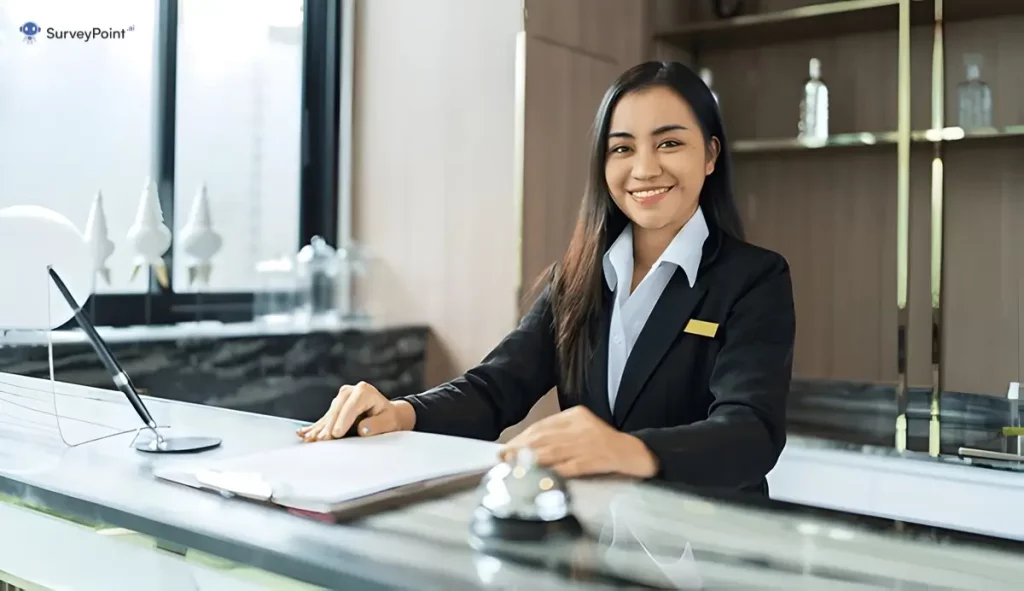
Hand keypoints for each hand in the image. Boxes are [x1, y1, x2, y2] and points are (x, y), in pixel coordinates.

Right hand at [296, 381, 415, 441]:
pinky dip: (315, 428)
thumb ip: (377, 425)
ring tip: (310, 440)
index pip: (351, 406)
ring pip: (328, 414)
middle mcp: (350, 391)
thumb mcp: (389, 422)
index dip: (343, 420)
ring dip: (319, 428)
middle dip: (328, 426)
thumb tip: (362, 429)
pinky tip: (303, 434)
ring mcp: (340, 398)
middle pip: (336, 410)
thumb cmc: (389, 419)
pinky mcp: (334, 407)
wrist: (386, 415)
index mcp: (364, 391)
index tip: (336, 433)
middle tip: (321, 440)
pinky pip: (324, 418)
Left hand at [500, 406, 658, 478]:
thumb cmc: (605, 445)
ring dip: (530, 461)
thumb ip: (559, 435)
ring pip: (552, 452)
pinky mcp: (595, 459)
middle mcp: (581, 426)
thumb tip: (527, 447)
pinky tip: (539, 476)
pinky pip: (570, 466)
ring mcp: (588, 443)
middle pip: (543, 438)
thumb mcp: (583, 430)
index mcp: (576, 416)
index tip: (506, 449)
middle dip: (520, 450)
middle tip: (503, 460)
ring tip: (514, 468)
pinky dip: (552, 472)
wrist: (635, 454)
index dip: (521, 439)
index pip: (542, 426)